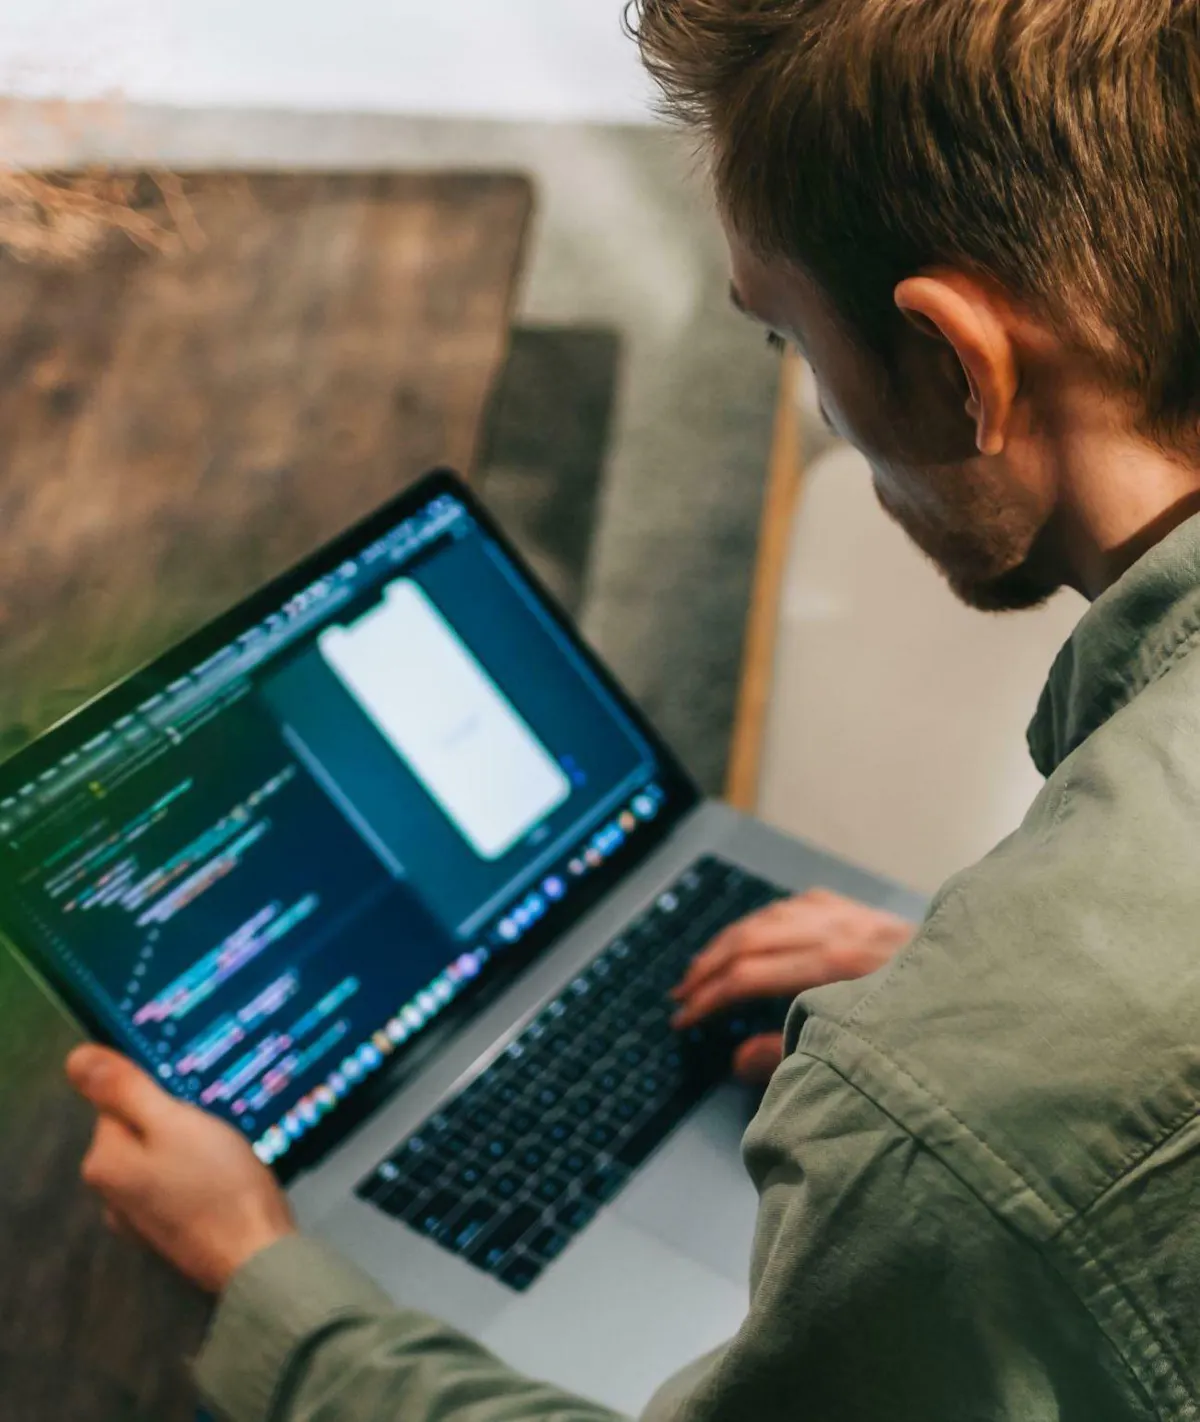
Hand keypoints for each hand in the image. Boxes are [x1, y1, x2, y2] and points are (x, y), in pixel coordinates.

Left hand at [66, 1045, 296, 1293]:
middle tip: (216, 1124)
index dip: (160, 1092)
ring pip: (160, 1157)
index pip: (119, 1101)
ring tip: (226, 1150)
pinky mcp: (166, 1234)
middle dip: (176, 1120)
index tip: (195, 1100)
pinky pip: (175, 1184)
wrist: (257, 1257)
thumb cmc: (217, 1183)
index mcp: (104, 1161)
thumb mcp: (174, 1122)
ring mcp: (136, 1219)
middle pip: (139, 1130)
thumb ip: (125, 1089)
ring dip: (189, 1146)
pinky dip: (196, 1175)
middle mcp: (109, 1193)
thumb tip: (75, 1058)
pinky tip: (224, 1179)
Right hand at [671, 890, 913, 1083]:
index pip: (748, 976)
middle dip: (707, 970)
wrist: (995, 982)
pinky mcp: (862, 911)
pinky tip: (757, 931)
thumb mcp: (864, 1052)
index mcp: (836, 965)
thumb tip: (736, 1061)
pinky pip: (799, 905)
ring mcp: (849, 915)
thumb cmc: (934, 1028)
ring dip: (728, 941)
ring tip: (702, 967)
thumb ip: (794, 1054)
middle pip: (749, 941)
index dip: (708, 999)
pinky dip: (767, 918)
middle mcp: (838, 931)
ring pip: (769, 917)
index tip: (683, 1021)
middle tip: (680, 997)